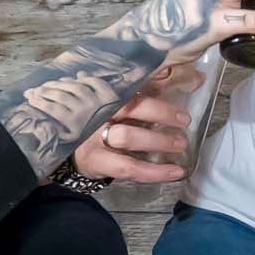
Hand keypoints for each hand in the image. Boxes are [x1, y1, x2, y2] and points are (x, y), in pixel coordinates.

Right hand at [73, 61, 196, 184]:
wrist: (71, 151)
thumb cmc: (100, 123)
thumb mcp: (113, 106)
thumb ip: (135, 97)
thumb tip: (170, 82)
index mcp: (104, 95)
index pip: (130, 89)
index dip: (155, 94)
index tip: (177, 102)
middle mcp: (98, 113)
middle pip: (129, 108)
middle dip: (161, 113)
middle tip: (184, 121)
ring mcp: (94, 138)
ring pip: (128, 137)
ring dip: (159, 141)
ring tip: (180, 145)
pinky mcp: (96, 161)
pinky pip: (129, 167)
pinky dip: (155, 172)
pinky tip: (175, 172)